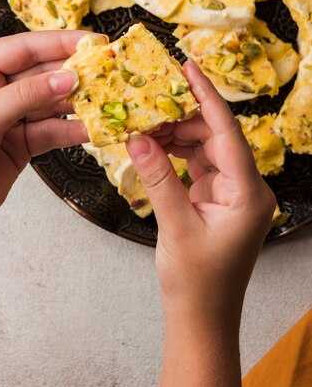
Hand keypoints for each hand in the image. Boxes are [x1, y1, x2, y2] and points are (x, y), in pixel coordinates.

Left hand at [0, 30, 92, 236]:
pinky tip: (91, 128)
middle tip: (105, 69)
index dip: (58, 43)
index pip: (22, 48)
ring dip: (76, 102)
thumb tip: (67, 77)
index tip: (90, 42)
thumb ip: (26, 96)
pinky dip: (71, 130)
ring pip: (50, 102)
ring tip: (105, 98)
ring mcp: (9, 117)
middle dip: (72, 72)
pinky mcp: (22, 143)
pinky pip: (52, 130)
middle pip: (40, 73)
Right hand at [127, 59, 275, 325]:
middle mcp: (245, 188)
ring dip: (174, 135)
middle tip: (149, 100)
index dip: (207, 96)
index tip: (188, 67)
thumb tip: (138, 138)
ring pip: (204, 148)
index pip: (227, 132)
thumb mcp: (175, 227)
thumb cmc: (196, 283)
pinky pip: (196, 164)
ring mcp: (231, 193)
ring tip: (144, 124)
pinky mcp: (216, 199)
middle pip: (214, 136)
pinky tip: (152, 146)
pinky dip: (174, 154)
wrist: (201, 319)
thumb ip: (158, 178)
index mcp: (248, 193)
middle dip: (181, 117)